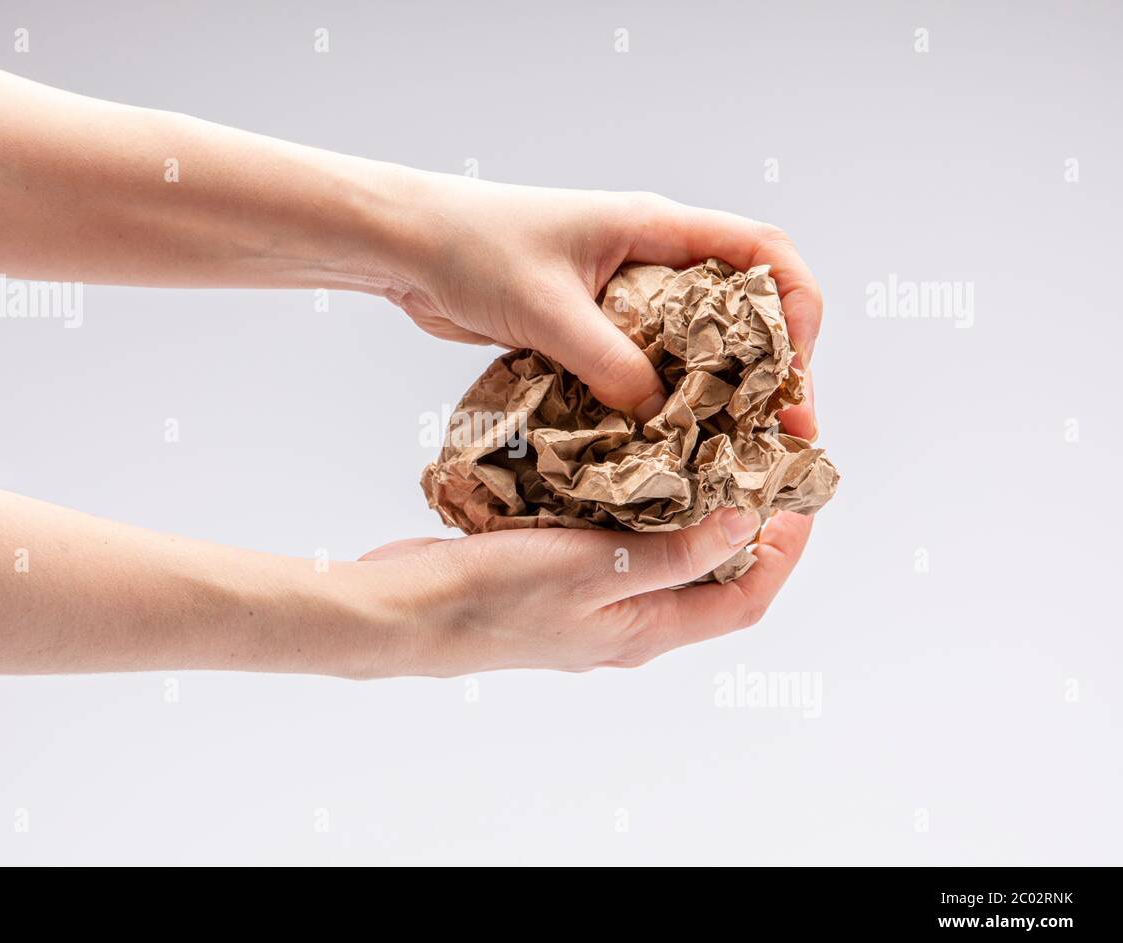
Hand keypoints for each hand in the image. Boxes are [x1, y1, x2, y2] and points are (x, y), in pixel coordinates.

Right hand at [359, 508, 811, 675]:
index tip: (801, 502)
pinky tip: (625, 467)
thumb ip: (674, 553)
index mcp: (645, 632)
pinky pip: (613, 543)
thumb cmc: (495, 599)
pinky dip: (634, 508)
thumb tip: (747, 526)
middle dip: (743, 528)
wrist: (408, 613)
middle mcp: (625, 624)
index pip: (744, 601)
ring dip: (688, 513)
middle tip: (756, 464)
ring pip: (660, 558)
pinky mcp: (552, 578)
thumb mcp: (595, 570)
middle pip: (709, 580)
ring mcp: (587, 604)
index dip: (783, 555)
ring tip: (702, 454)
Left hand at [388, 177, 821, 437]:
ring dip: (718, 392)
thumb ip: (607, 361)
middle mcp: (650, 259)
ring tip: (735, 451)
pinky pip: (647, 366)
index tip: (797, 370)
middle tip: (782, 433)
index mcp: (656, 228)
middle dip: (770, 368)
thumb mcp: (547, 308)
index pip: (762, 251)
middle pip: (742, 308)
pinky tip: (667, 444)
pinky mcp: (592, 329)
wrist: (409, 248)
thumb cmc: (473, 249)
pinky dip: (664, 401)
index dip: (796, 306)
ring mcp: (622, 296)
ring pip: (695, 344)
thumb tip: (662, 416)